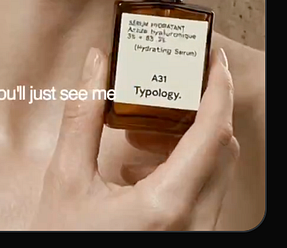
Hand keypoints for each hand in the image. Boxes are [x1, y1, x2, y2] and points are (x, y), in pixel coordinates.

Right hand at [30, 45, 239, 230]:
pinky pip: (205, 194)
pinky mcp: (190, 239)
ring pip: (216, 172)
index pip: (213, 132)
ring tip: (148, 126)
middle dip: (205, 107)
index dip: (218, 88)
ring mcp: (196, 235)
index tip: (212, 57)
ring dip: (192, 139)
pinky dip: (185, 167)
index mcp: (168, 204)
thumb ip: (83, 115)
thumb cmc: (63, 243)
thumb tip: (98, 63)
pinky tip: (142, 165)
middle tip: (179, 79)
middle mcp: (194, 223)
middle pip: (222, 149)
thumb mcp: (65, 180)